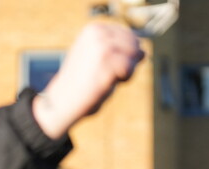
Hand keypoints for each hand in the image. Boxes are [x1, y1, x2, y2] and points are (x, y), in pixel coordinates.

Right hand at [32, 23, 144, 138]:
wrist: (64, 99)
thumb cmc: (82, 81)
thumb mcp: (99, 60)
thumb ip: (119, 53)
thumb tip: (144, 52)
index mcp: (94, 29)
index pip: (127, 34)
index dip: (129, 52)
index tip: (115, 66)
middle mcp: (98, 34)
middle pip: (134, 44)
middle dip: (132, 60)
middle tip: (117, 75)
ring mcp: (103, 48)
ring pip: (134, 54)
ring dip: (129, 70)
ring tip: (114, 79)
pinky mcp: (107, 64)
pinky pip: (130, 68)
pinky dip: (126, 78)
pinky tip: (112, 83)